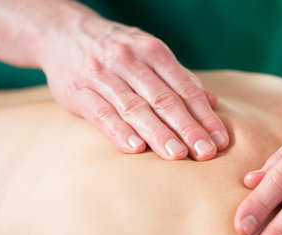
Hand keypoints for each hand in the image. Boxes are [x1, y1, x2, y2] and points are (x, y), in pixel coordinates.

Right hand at [39, 15, 228, 159]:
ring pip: (136, 108)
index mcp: (153, 52)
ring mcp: (103, 76)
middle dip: (188, 128)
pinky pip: (102, 114)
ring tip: (177, 155)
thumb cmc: (117, 51)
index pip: (185, 88)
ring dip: (159, 133)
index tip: (220, 140)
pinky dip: (119, 131)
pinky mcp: (79, 92)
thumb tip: (212, 101)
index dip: (204, 116)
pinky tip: (135, 148)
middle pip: (164, 100)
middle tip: (206, 153)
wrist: (61, 32)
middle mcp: (129, 61)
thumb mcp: (150, 54)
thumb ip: (180, 78)